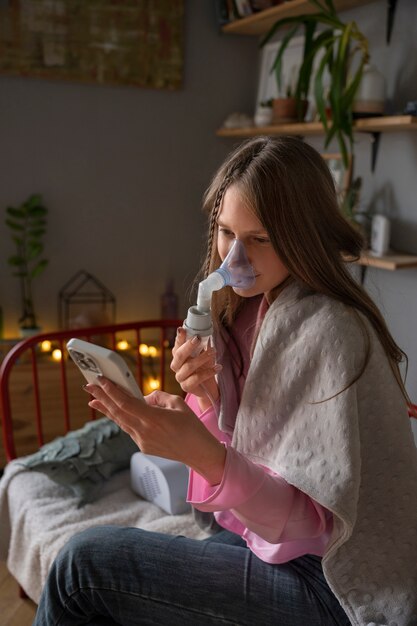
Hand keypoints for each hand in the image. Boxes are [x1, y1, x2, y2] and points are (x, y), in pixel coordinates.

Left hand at [84, 379, 225, 484]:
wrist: (198, 452)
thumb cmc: (192, 427)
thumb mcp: (177, 403)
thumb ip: (157, 397)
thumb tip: (143, 398)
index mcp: (153, 418)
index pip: (126, 403)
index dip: (111, 391)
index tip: (100, 381)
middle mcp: (144, 431)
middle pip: (117, 412)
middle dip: (101, 398)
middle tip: (89, 387)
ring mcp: (142, 441)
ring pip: (120, 421)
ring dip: (107, 409)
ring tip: (93, 400)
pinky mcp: (143, 447)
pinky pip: (129, 429)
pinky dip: (120, 418)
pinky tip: (114, 412)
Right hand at [171, 328, 221, 410]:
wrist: (207, 387)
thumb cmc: (204, 367)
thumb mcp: (203, 354)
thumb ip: (202, 345)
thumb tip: (206, 333)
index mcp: (178, 355)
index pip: (177, 344)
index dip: (179, 337)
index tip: (182, 329)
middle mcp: (176, 365)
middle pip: (179, 355)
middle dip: (188, 345)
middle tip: (198, 338)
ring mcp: (180, 377)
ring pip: (189, 366)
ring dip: (202, 357)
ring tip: (214, 352)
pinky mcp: (186, 387)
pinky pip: (196, 379)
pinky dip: (208, 372)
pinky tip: (218, 367)